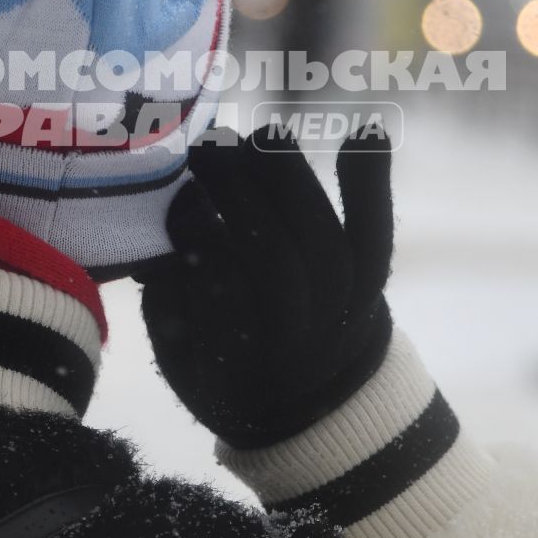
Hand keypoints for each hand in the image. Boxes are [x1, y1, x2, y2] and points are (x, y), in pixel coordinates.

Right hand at [139, 125, 395, 448]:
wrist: (313, 406)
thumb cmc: (224, 374)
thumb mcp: (179, 359)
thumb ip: (166, 301)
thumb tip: (160, 237)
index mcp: (242, 366)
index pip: (222, 293)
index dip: (200, 240)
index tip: (176, 199)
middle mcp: (301, 340)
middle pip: (278, 261)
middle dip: (240, 196)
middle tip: (204, 147)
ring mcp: (345, 310)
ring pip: (327, 242)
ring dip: (292, 180)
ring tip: (258, 136)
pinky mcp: (372, 281)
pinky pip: (376, 232)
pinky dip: (372, 182)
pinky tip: (367, 131)